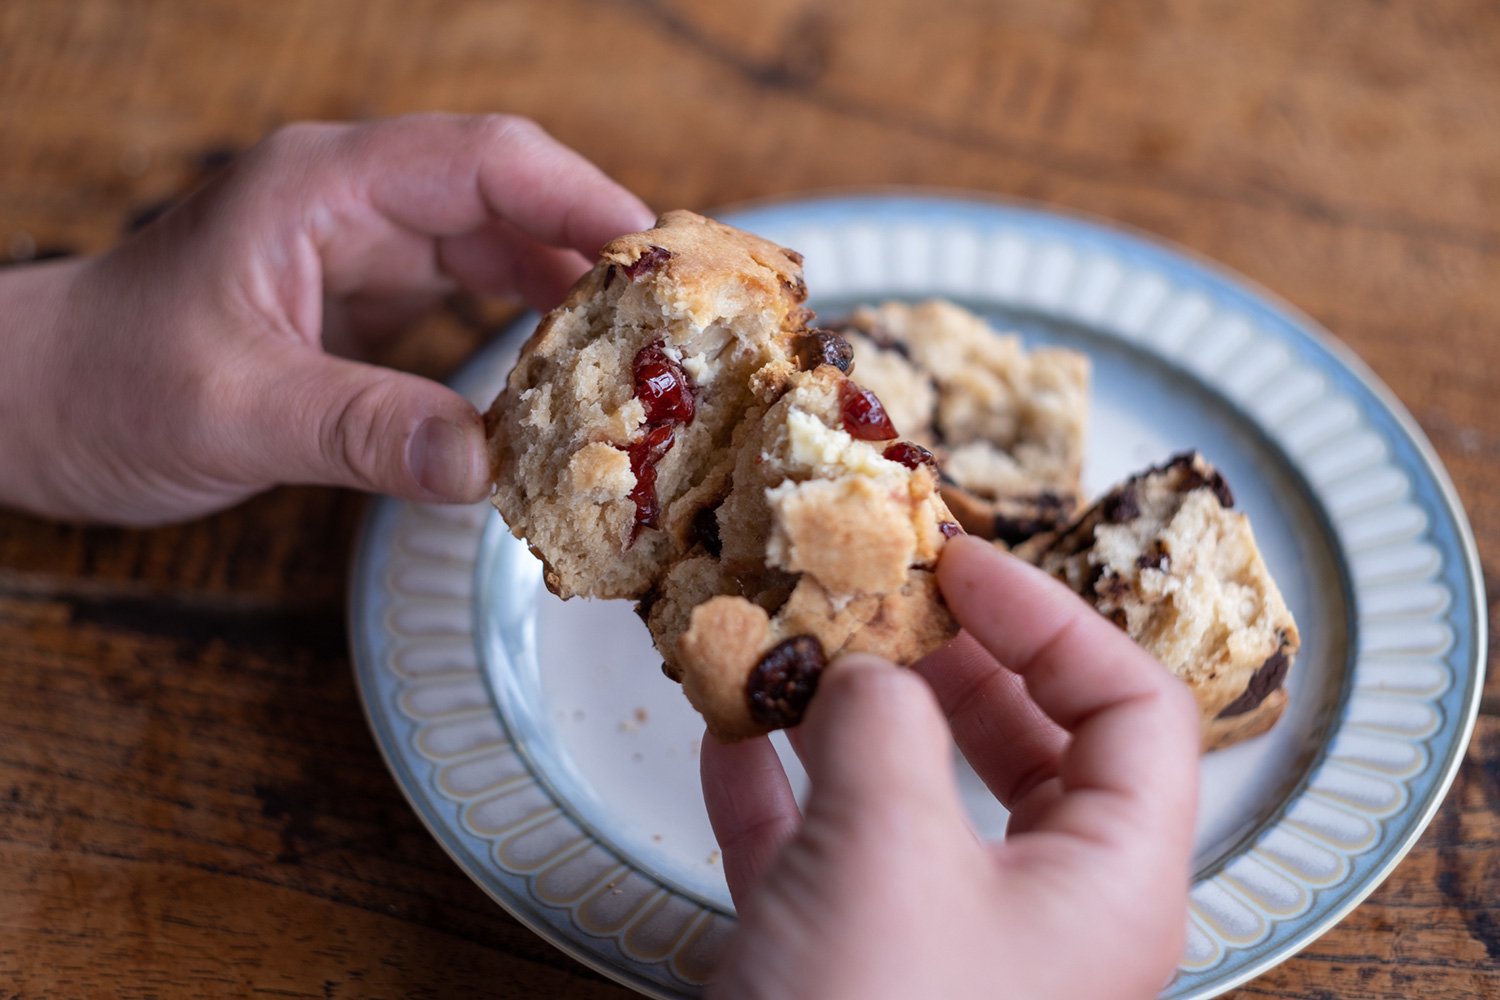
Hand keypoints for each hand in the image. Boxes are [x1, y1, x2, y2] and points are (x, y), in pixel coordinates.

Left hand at [0, 113, 653, 524]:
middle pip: (509, 202)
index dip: (582, 199)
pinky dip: (523, 340)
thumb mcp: (233, 409)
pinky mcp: (361, 304)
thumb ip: (361, 430)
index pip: (485, 162)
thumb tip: (488, 465)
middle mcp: (352, 204)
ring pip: (497, 252)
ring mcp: (359, 252)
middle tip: (678, 324)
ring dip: (569, 301)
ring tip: (643, 358)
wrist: (31, 406)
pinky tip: (565, 385)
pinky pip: (468, 305)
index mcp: (322, 187)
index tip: (659, 261)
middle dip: (597, 254)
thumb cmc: (104, 383)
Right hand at [701, 537, 1199, 999]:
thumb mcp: (888, 849)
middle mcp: (1041, 912)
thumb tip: (859, 667)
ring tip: (786, 642)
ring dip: (845, 716)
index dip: (1056, 616)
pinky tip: (723, 731)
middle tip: (876, 594)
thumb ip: (883, 725)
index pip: (1133, 708)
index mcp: (1108, 883)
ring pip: (912, 796)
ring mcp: (940, 944)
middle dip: (944, 659)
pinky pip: (825, 854)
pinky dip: (778, 790)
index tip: (959, 561)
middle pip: (1026, 743)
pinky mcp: (850, 970)